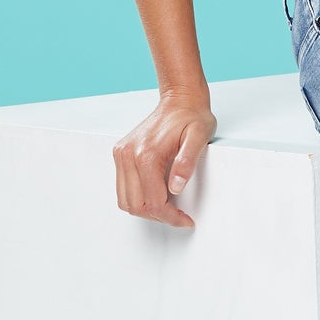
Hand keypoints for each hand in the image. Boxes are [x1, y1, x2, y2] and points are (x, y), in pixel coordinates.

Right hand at [112, 91, 216, 227]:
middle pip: (136, 205)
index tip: (186, 221)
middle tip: (179, 216)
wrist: (180, 99)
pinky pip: (123, 187)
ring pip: (125, 200)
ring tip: (168, 207)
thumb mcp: (199, 137)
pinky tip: (157, 193)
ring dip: (146, 209)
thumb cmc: (192, 117)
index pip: (153, 202)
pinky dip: (137, 197)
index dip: (170, 217)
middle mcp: (128, 154)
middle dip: (158, 216)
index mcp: (146, 154)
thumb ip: (187, 162)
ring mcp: (121, 153)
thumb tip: (176, 187)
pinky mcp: (120, 153)